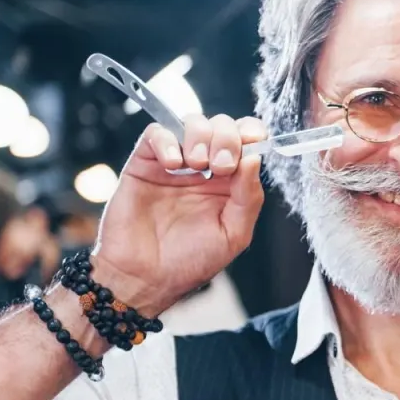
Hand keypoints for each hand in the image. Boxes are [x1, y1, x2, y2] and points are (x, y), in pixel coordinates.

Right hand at [89, 114, 266, 316]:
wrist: (144, 278)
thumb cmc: (189, 261)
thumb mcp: (233, 234)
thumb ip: (248, 198)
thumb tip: (254, 159)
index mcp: (230, 183)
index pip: (247, 141)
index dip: (252, 133)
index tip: (252, 143)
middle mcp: (204, 168)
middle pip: (222, 125)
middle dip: (227, 137)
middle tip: (220, 166)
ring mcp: (175, 164)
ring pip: (192, 121)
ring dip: (200, 136)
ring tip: (197, 165)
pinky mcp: (144, 163)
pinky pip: (156, 133)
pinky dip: (168, 140)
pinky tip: (173, 165)